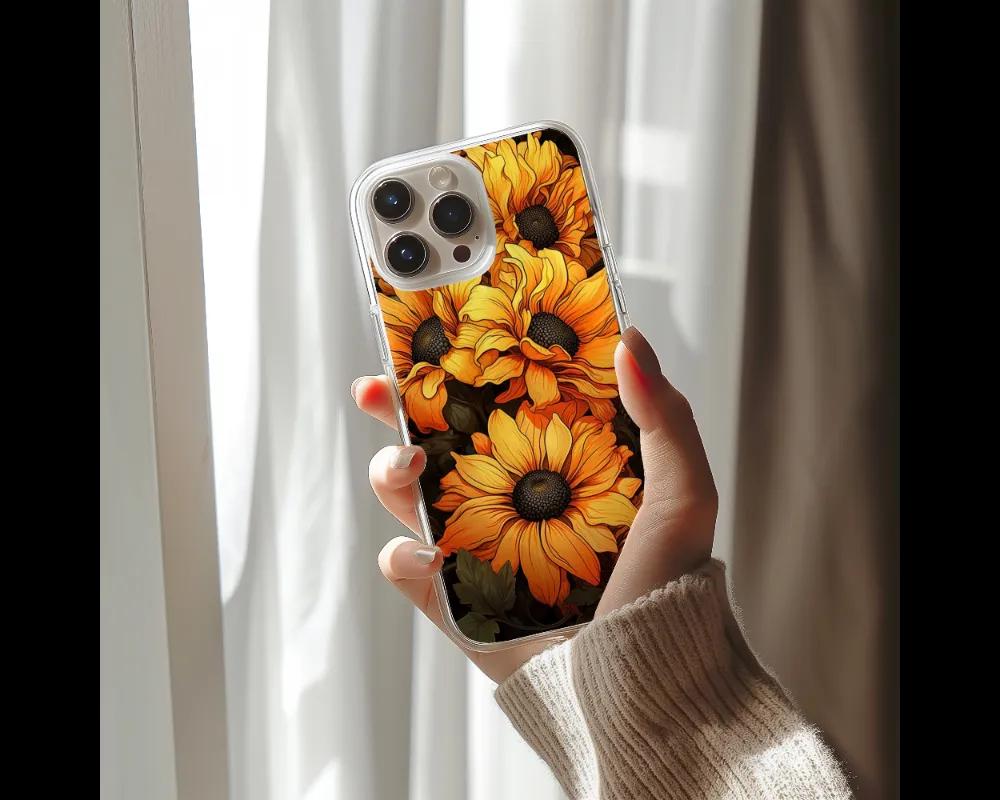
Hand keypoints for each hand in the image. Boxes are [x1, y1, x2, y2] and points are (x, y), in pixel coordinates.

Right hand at [352, 326, 716, 682]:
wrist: (638, 688)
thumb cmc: (665, 590)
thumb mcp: (682, 497)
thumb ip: (663, 417)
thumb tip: (629, 339)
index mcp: (552, 467)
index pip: (501, 403)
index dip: (470, 367)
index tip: (441, 333)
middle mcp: (506, 500)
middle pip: (437, 438)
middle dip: (397, 407)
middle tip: (380, 387)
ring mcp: (473, 547)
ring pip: (406, 493)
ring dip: (389, 470)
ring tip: (407, 463)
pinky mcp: (452, 600)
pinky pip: (404, 566)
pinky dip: (404, 554)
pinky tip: (433, 557)